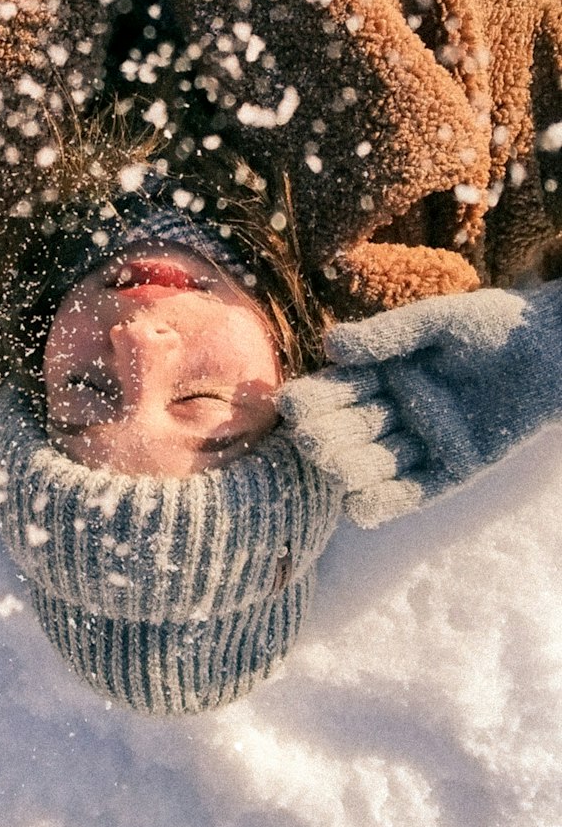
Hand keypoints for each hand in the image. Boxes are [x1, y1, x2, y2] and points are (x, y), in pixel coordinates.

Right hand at [278, 284, 561, 526]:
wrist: (552, 350)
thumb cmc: (493, 324)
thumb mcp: (437, 321)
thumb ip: (388, 335)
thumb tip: (330, 346)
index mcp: (386, 371)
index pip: (341, 387)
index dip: (316, 397)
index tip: (290, 403)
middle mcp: (399, 409)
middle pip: (355, 427)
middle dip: (331, 434)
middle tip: (309, 439)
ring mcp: (425, 441)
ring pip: (378, 461)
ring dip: (353, 467)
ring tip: (332, 467)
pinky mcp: (454, 469)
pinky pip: (415, 490)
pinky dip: (386, 501)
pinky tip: (358, 506)